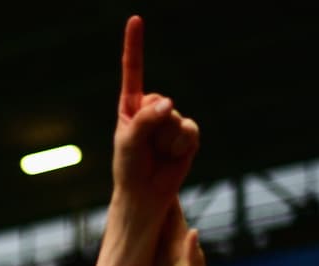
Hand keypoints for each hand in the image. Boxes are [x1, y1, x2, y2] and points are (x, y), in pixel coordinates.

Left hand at [112, 17, 199, 211]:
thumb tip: (169, 104)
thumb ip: (145, 121)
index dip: (134, 45)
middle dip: (154, 125)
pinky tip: (174, 156)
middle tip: (146, 147)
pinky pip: (190, 131)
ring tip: (158, 155)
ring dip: (166, 141)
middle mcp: (151, 109)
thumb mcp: (128, 143)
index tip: (136, 19)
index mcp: (131, 106)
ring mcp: (171, 121)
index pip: (132, 72)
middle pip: (159, 101)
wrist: (145, 193)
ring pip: (175, 119)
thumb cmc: (129, 168)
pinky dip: (182, 145)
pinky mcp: (187, 134)